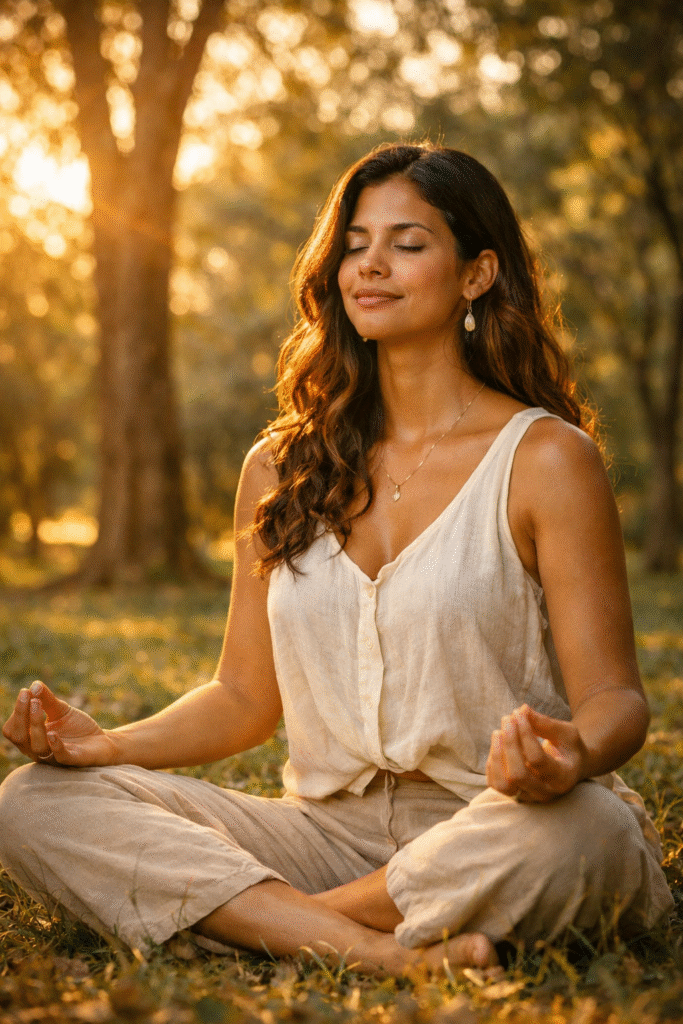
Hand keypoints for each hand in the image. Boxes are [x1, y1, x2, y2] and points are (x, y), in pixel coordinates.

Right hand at [2, 680, 116, 766]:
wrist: (102, 741)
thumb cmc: (76, 727)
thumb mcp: (60, 710)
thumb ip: (47, 699)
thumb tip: (34, 685)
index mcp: (31, 738)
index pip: (13, 729)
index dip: (18, 711)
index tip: (25, 692)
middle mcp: (38, 750)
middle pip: (20, 738)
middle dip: (22, 716)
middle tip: (29, 697)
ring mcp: (54, 757)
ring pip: (38, 746)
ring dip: (37, 725)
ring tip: (38, 705)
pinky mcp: (73, 759)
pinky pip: (60, 756)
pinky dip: (55, 746)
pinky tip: (52, 733)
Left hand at [485, 704, 587, 802]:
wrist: (571, 766)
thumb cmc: (569, 747)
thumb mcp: (566, 733)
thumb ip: (546, 724)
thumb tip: (522, 710)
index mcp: (563, 778)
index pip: (537, 759)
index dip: (525, 733)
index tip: (520, 713)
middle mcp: (546, 792)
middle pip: (518, 774)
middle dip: (509, 743)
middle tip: (508, 719)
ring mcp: (528, 796)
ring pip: (503, 785)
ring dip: (496, 755)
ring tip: (498, 732)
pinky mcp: (514, 794)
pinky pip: (494, 783)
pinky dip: (492, 761)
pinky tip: (498, 743)